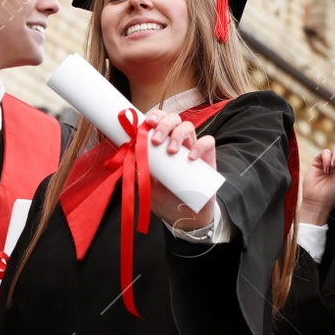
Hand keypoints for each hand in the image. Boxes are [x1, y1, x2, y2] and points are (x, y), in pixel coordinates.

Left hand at [143, 110, 216, 228]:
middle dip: (164, 124)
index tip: (147, 123)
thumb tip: (126, 158)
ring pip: (188, 127)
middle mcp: (178, 143)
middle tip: (156, 140)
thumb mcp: (148, 187)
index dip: (155, 116)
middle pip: (173, 119)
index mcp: (162, 145)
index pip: (159, 122)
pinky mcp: (208, 158)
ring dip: (177, 134)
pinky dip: (199, 146)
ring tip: (171, 151)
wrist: (187, 217)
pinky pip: (207, 142)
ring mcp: (193, 149)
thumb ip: (138, 173)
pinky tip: (191, 158)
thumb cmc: (166, 200)